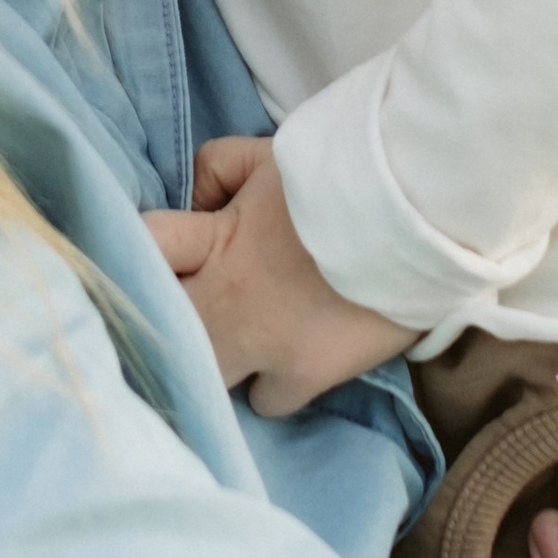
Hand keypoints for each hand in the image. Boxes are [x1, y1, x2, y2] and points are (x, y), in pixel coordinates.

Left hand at [142, 136, 409, 413]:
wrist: (418, 213)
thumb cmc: (344, 175)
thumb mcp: (267, 154)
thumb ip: (217, 171)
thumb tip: (193, 202)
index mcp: (215, 237)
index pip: (142, 245)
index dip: (138, 249)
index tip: (158, 258)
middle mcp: (225, 298)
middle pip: (160, 328)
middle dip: (166, 321)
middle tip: (187, 313)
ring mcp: (262, 344)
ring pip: (204, 378)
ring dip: (211, 364)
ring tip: (229, 349)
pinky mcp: (304, 374)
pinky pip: (263, 402)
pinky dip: (268, 389)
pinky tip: (281, 370)